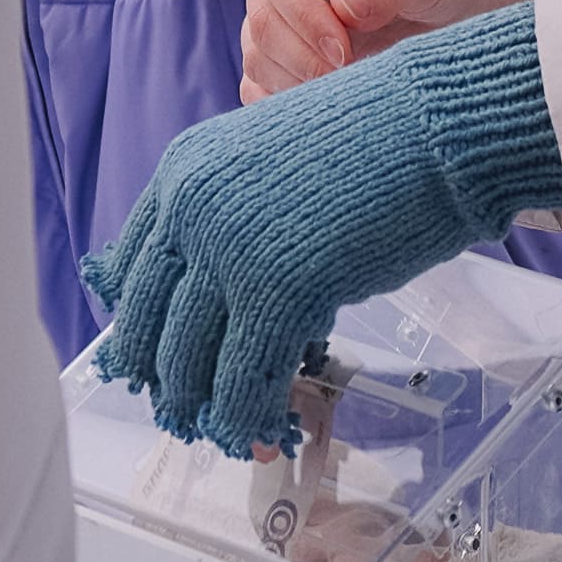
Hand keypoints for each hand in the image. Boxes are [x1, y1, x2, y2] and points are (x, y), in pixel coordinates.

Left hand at [87, 5, 558, 456]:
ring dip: (207, 411)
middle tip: (189, 414)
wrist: (434, 127)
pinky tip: (273, 429)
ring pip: (187, 364)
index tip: (155, 359)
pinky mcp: (277, 296)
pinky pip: (244, 383)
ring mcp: (228, 254)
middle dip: (168, 383)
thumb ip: (231, 217)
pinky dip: (252, 418)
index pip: (126, 270)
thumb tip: (223, 293)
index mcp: (182, 172)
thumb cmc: (374, 142)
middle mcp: (189, 212)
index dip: (139, 326)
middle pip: (146, 325)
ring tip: (232, 433)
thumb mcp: (271, 166)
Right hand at [241, 0, 555, 100]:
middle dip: (301, 55)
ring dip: (295, 80)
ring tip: (348, 95)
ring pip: (257, 48)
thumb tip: (341, 10)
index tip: (344, 53)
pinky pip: (261, 74)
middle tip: (350, 81)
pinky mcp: (286, 35)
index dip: (302, 13)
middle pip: (261, 12)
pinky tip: (321, 108)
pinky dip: (284, 97)